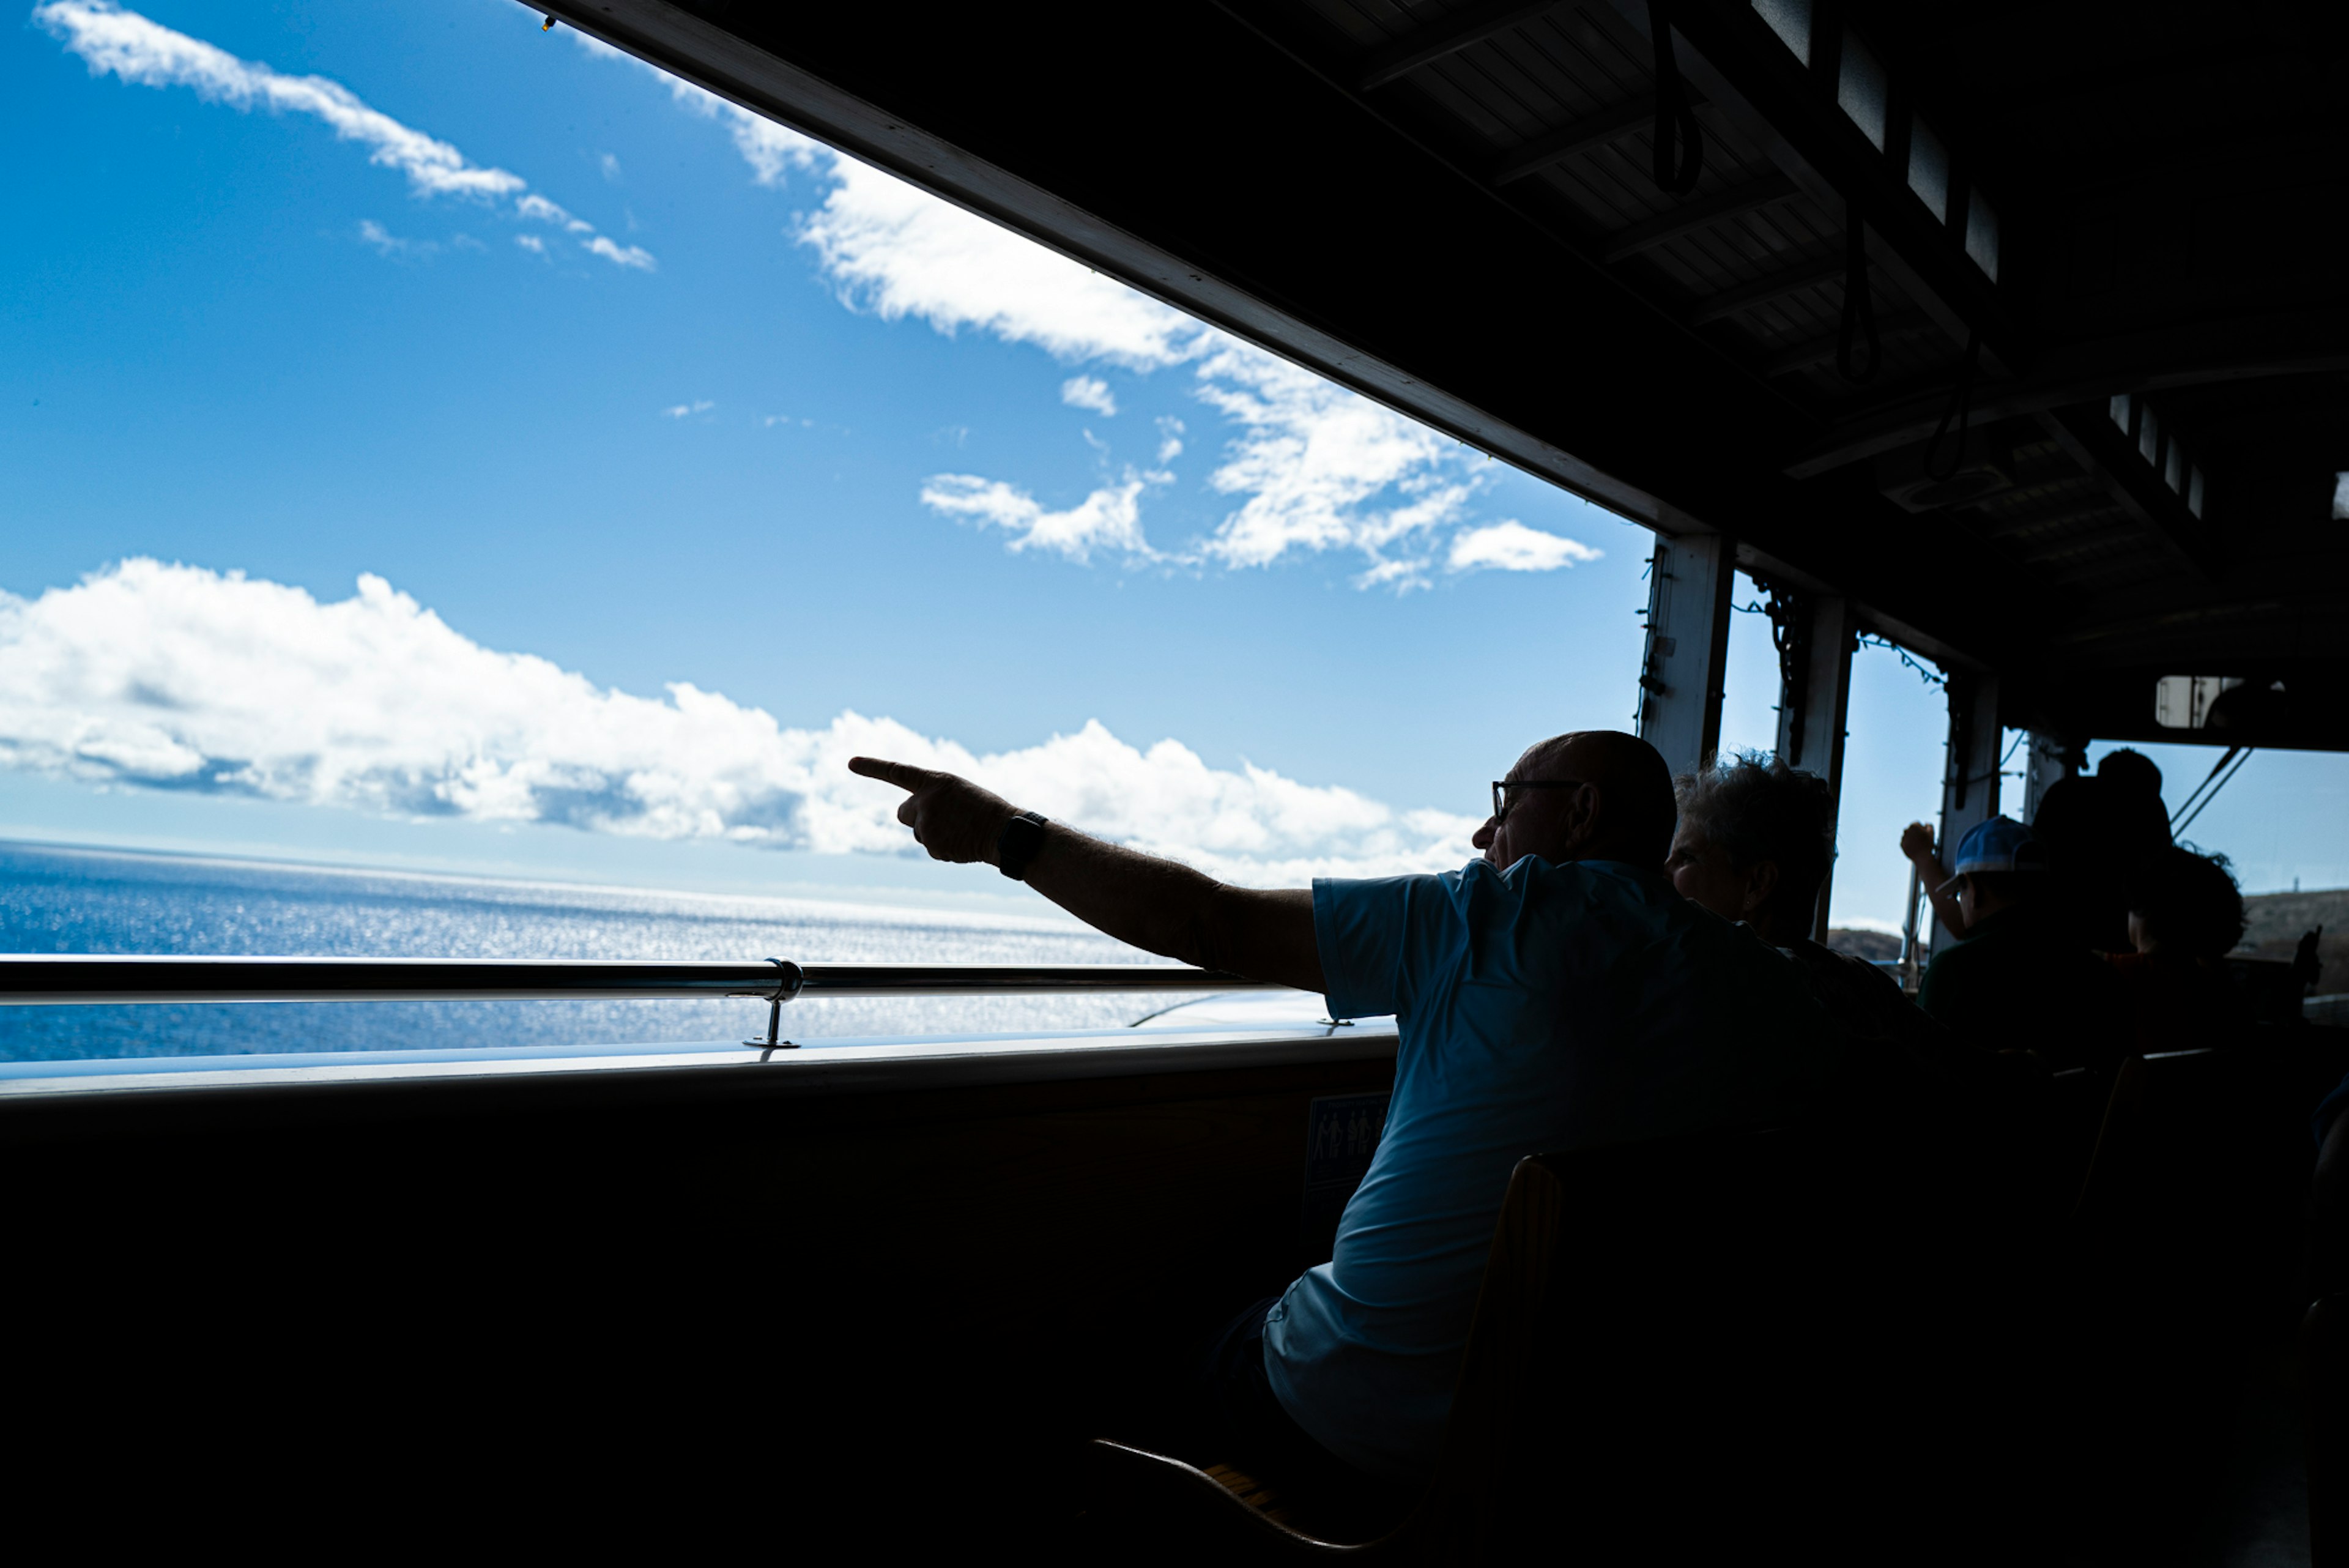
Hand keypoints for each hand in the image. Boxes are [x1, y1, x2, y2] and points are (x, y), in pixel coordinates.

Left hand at [848, 756, 1017, 864]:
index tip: (850, 762)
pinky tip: (962, 842)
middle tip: (942, 819)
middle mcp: (926, 801)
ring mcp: (927, 824)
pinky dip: (944, 847)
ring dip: (934, 833)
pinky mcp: (932, 845)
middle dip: (915, 817)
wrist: (1003, 832)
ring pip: (918, 833)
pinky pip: (930, 848)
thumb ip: (933, 796)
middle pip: (903, 812)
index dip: (872, 767)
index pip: (897, 771)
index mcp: (935, 781)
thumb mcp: (958, 791)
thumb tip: (914, 817)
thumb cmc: (984, 808)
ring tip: (960, 830)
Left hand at [1899, 821, 1937, 862]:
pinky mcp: (1901, 844)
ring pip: (1908, 835)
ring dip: (1912, 838)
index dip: (1922, 828)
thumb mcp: (1931, 833)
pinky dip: (1909, 843)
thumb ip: (1929, 826)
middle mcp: (1906, 830)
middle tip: (1921, 839)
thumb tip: (1925, 823)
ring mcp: (1903, 838)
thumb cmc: (1928, 844)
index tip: (1924, 834)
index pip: (1917, 824)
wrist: (1922, 857)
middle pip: (1911, 829)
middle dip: (1915, 833)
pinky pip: (1905, 842)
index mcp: (1913, 826)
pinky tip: (1915, 847)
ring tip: (1918, 844)